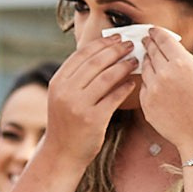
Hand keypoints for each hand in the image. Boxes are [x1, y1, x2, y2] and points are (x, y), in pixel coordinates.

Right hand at [44, 36, 139, 164]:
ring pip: (105, 78)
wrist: (62, 153)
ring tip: (135, 61)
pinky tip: (132, 83)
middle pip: (95, 63)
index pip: (82, 55)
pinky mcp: (92, 119)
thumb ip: (76, 78)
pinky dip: (124, 88)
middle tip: (130, 45)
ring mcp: (78, 105)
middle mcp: (66, 91)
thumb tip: (100, 55)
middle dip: (115, 51)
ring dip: (123, 67)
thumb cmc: (67, 123)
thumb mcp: (63, 96)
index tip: (116, 38)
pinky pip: (113, 98)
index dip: (101, 44)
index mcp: (58, 81)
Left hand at [137, 28, 192, 158]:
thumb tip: (168, 51)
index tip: (152, 30)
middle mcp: (165, 73)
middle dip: (149, 45)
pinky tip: (158, 88)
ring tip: (153, 64)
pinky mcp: (146, 102)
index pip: (163, 39)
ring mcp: (153, 88)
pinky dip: (149, 84)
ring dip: (148, 63)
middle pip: (151, 51)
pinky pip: (144, 86)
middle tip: (146, 41)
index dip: (156, 33)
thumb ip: (182, 62)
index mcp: (182, 63)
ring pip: (145, 68)